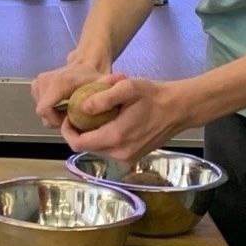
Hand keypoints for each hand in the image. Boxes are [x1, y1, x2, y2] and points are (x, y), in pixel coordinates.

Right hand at [30, 61, 106, 128]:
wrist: (85, 62)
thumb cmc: (92, 76)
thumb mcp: (101, 87)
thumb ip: (101, 96)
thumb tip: (103, 104)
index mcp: (58, 83)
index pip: (44, 110)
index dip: (55, 121)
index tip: (70, 121)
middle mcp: (44, 81)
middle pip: (43, 113)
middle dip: (56, 119)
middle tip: (72, 117)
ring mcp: (38, 82)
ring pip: (41, 110)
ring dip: (53, 115)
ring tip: (69, 110)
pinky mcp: (36, 85)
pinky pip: (41, 105)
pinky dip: (50, 109)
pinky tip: (62, 105)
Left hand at [61, 75, 193, 164]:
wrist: (178, 109)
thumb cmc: (153, 95)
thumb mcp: (127, 88)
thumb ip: (103, 98)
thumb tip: (82, 108)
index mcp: (116, 137)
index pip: (79, 144)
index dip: (67, 131)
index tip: (68, 116)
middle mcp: (121, 154)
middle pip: (86, 148)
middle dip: (78, 132)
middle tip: (79, 113)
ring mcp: (128, 158)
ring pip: (97, 149)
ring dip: (91, 134)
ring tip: (95, 115)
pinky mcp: (134, 157)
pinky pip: (110, 150)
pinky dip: (103, 138)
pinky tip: (108, 122)